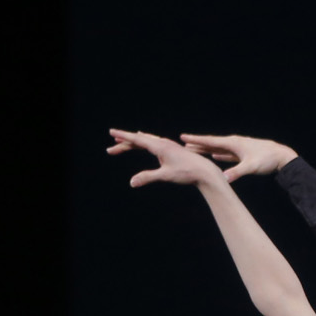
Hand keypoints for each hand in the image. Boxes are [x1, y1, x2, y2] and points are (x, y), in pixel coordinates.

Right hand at [106, 129, 222, 187]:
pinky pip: (153, 143)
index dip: (123, 136)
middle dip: (124, 144)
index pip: (137, 139)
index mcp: (159, 146)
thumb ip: (148, 177)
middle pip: (139, 141)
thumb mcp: (165, 176)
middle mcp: (163, 143)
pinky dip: (143, 142)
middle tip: (110, 150)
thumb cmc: (187, 173)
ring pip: (146, 141)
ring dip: (133, 142)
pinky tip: (144, 141)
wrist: (205, 171)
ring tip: (122, 142)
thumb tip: (132, 182)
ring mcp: (168, 145)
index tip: (111, 132)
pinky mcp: (172, 150)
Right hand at [179, 132, 298, 180]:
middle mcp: (234, 143)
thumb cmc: (267, 160)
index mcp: (233, 143)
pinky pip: (227, 153)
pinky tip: (214, 154)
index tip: (183, 137)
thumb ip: (237, 172)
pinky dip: (219, 154)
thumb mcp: (251, 167)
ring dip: (206, 149)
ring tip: (195, 149)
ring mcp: (239, 148)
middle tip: (183, 143)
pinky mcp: (243, 154)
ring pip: (218, 148)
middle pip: (212, 143)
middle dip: (198, 144)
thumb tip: (224, 179)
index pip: (211, 141)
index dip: (196, 140)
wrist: (282, 157)